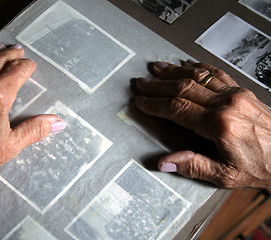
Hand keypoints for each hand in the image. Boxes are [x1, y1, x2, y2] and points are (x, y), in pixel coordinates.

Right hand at [134, 60, 270, 188]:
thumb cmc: (261, 167)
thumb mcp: (225, 175)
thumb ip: (193, 166)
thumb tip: (165, 163)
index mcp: (220, 125)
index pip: (177, 109)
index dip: (155, 104)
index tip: (141, 101)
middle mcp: (227, 104)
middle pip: (184, 88)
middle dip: (159, 85)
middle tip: (141, 82)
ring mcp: (236, 95)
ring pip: (198, 77)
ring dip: (175, 71)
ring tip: (157, 68)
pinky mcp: (242, 92)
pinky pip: (217, 74)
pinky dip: (199, 67)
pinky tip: (188, 63)